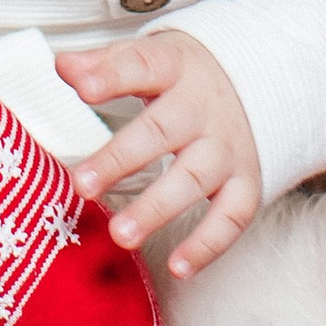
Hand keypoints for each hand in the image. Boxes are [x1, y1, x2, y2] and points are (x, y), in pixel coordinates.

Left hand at [53, 30, 261, 281]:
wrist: (263, 85)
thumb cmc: (187, 78)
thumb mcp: (151, 57)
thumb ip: (106, 63)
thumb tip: (62, 65)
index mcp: (175, 67)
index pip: (143, 65)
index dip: (113, 76)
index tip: (82, 88)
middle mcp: (202, 108)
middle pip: (162, 130)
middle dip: (121, 159)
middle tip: (83, 186)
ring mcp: (227, 147)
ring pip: (193, 178)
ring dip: (156, 208)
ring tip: (121, 235)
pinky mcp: (246, 182)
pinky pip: (231, 216)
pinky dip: (207, 244)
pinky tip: (179, 268)